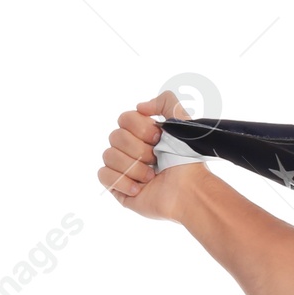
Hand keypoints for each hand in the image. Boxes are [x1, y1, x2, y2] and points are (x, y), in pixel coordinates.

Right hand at [98, 91, 207, 220]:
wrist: (189, 192)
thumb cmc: (188, 161)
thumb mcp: (183, 124)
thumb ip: (166, 102)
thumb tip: (140, 106)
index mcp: (144, 134)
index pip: (124, 118)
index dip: (140, 128)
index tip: (159, 138)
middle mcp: (132, 149)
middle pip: (115, 136)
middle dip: (139, 149)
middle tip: (157, 159)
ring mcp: (124, 168)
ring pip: (108, 156)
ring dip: (134, 167)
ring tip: (152, 176)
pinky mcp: (118, 187)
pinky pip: (103, 175)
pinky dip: (122, 181)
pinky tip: (140, 188)